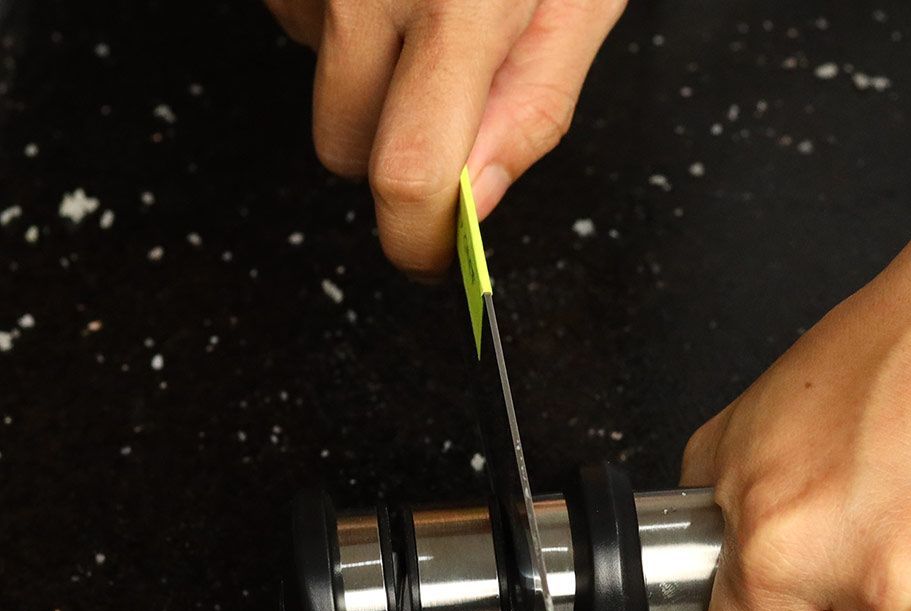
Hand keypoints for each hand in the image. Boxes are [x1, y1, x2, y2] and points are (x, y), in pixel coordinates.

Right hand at [265, 0, 623, 275]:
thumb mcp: (579, 0)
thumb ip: (533, 106)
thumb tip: (479, 202)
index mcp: (459, 8)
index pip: (409, 174)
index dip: (419, 241)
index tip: (438, 256)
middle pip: (346, 151)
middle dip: (398, 157)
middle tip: (455, 106)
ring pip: (324, 89)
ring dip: (374, 80)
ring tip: (433, 6)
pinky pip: (303, 27)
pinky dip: (349, 24)